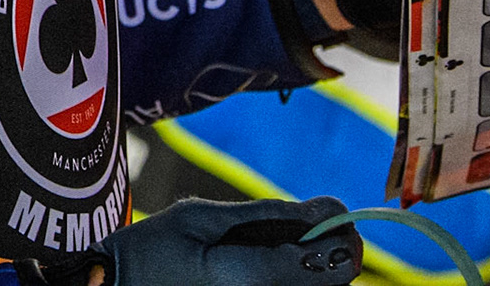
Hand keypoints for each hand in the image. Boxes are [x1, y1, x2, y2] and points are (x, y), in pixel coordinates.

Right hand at [95, 197, 360, 285]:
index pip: (325, 265)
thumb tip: (323, 210)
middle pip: (329, 285)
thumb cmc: (148, 253)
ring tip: (282, 246)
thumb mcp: (197, 219)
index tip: (334, 215)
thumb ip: (262, 215)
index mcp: (245, 281)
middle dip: (329, 254)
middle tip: (313, 227)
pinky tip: (265, 264)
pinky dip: (288, 279)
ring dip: (309, 270)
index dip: (341, 237)